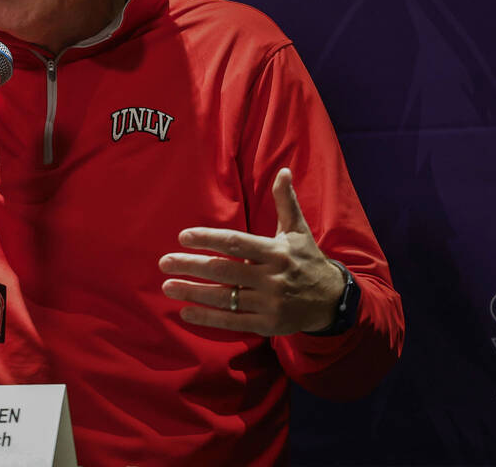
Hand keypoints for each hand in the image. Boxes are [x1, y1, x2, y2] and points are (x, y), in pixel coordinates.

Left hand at [159, 168, 345, 335]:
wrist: (331, 300)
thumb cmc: (307, 260)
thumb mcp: (298, 230)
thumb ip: (286, 202)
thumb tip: (283, 171)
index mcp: (276, 252)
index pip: (236, 243)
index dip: (208, 239)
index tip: (183, 237)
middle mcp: (272, 278)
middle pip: (224, 270)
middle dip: (191, 266)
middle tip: (164, 262)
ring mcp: (269, 303)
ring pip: (224, 297)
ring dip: (193, 292)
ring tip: (167, 285)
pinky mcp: (267, 325)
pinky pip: (232, 322)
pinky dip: (207, 318)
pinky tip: (185, 312)